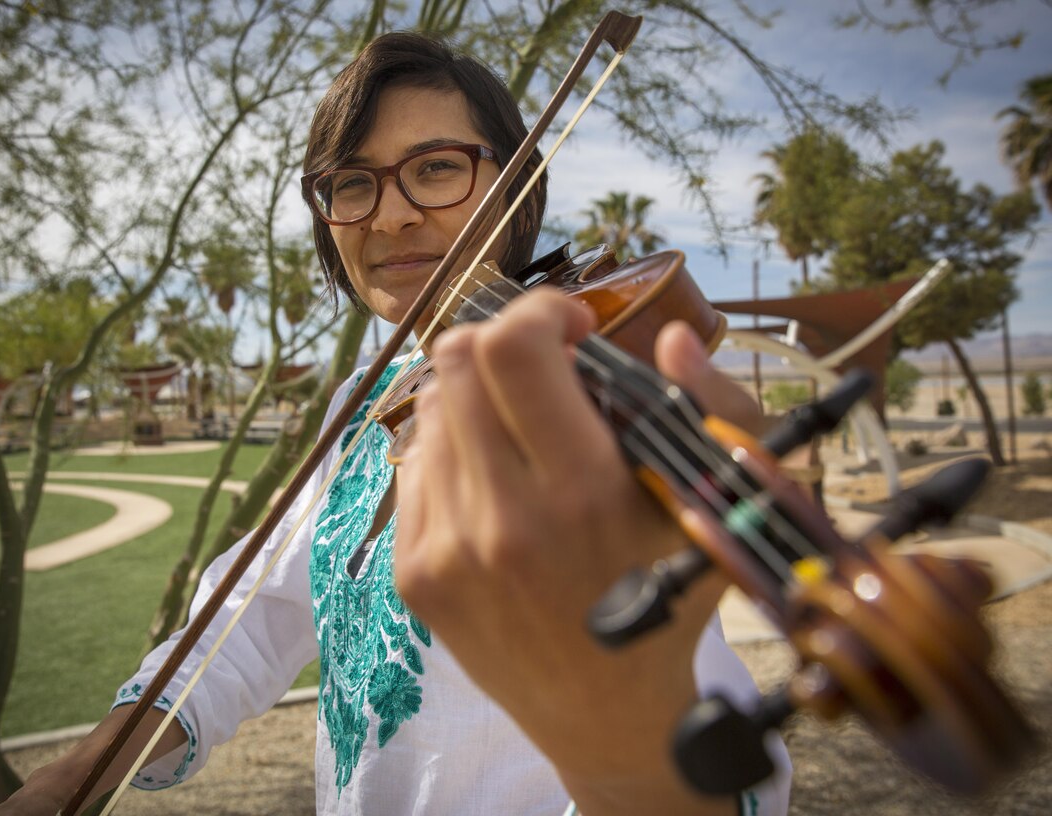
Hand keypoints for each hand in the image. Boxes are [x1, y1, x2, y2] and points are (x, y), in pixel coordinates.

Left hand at [395, 289, 750, 814]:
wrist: (607, 715)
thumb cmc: (672, 598)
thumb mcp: (717, 505)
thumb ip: (715, 407)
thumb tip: (671, 336)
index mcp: (584, 494)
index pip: (513, 350)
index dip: (540, 310)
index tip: (572, 326)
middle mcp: (503, 520)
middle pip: (458, 361)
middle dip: (503, 341)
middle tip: (543, 367)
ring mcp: (447, 549)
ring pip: (434, 408)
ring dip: (479, 399)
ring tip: (524, 437)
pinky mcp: (415, 574)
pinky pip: (416, 465)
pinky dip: (455, 451)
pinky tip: (497, 486)